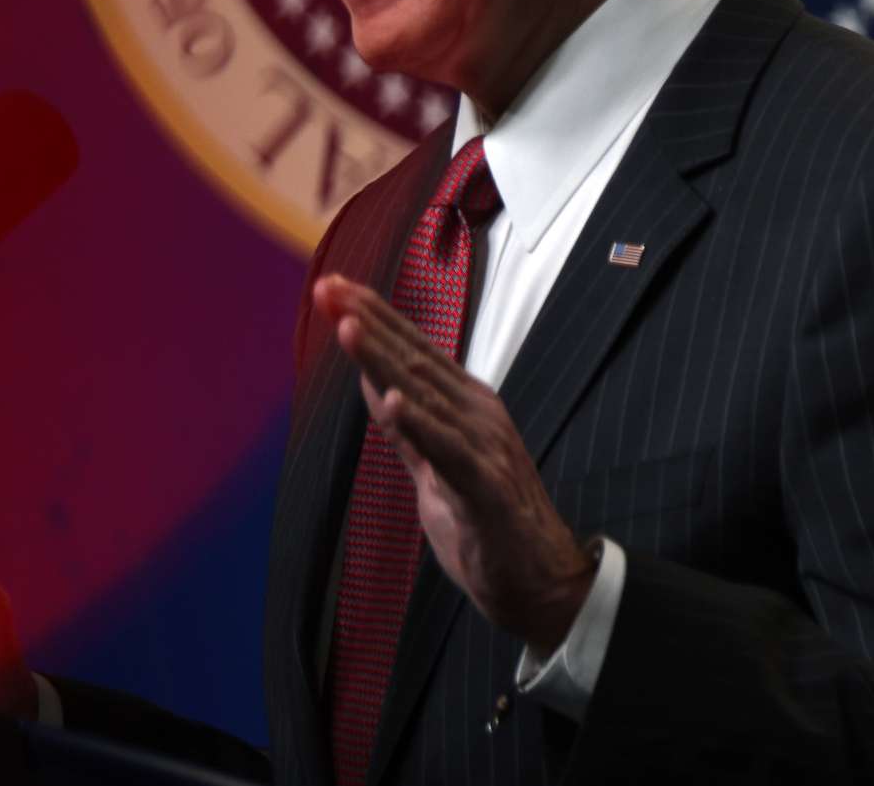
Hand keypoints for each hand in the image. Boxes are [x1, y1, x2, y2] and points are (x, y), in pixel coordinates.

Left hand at [315, 275, 596, 652]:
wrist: (545, 587)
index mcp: (466, 407)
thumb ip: (407, 430)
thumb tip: (373, 385)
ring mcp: (486, 448)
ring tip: (346, 326)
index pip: (412, 349)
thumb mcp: (435, 470)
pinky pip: (449, 451)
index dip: (372, 315)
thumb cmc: (490, 527)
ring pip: (425, 395)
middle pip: (414, 359)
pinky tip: (391, 400)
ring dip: (383, 358)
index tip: (332, 285)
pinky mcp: (488, 488)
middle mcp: (478, 415)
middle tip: (328, 287)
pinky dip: (420, 424)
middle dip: (367, 321)